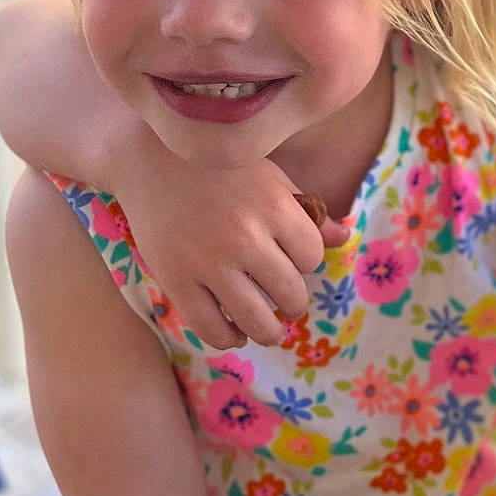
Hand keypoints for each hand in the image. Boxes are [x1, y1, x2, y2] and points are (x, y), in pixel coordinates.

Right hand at [119, 146, 349, 349]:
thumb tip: (345, 238)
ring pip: (255, 320)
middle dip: (293, 302)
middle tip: (287, 302)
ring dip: (269, 332)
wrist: (151, 157)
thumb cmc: (220, 166)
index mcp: (274, 206)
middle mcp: (245, 236)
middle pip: (289, 293)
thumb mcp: (271, 178)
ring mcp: (208, 261)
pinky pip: (211, 328)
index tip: (293, 258)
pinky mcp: (176, 280)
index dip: (305, 260)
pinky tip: (234, 332)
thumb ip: (306, 211)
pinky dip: (228, 338)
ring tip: (270, 330)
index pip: (311, 256)